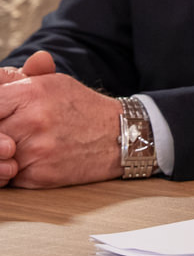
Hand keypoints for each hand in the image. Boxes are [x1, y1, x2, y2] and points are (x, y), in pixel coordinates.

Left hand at [0, 50, 121, 187]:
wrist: (120, 136)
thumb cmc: (84, 109)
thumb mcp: (55, 83)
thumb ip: (20, 78)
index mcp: (32, 93)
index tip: (1, 115)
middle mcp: (32, 121)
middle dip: (0, 133)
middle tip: (8, 134)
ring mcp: (35, 150)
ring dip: (2, 154)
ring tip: (13, 148)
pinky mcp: (38, 175)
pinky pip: (5, 177)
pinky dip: (9, 172)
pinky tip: (23, 162)